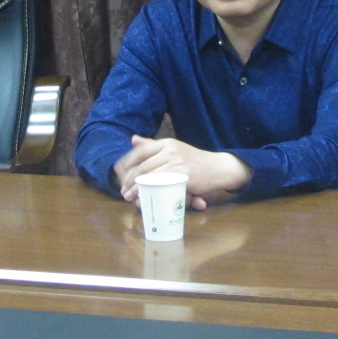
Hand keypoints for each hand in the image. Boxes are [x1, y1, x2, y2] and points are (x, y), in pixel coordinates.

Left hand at [113, 136, 250, 209]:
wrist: (218, 168)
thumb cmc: (195, 162)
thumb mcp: (174, 149)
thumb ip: (153, 145)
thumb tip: (133, 139)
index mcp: (166, 143)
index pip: (140, 151)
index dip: (127, 164)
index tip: (119, 175)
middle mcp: (170, 150)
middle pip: (143, 166)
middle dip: (130, 180)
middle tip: (124, 192)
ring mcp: (177, 162)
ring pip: (149, 176)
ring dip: (137, 188)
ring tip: (130, 198)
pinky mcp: (183, 175)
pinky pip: (161, 183)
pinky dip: (150, 191)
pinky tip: (145, 198)